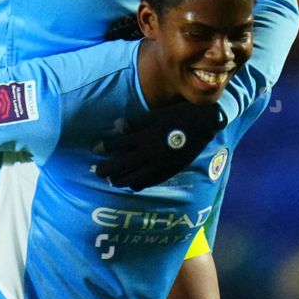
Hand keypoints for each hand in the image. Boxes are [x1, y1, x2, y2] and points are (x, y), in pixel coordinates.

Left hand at [94, 101, 225, 190]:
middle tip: (97, 171)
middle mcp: (150, 154)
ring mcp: (159, 166)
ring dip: (120, 180)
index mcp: (145, 137)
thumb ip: (136, 123)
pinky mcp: (167, 172)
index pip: (118, 145)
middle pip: (122, 166)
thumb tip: (117, 126)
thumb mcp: (155, 115)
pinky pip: (148, 183)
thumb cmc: (177, 115)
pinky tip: (131, 182)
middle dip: (106, 169)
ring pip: (133, 179)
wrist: (203, 125)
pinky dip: (137, 184)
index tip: (94, 148)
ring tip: (112, 179)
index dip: (104, 147)